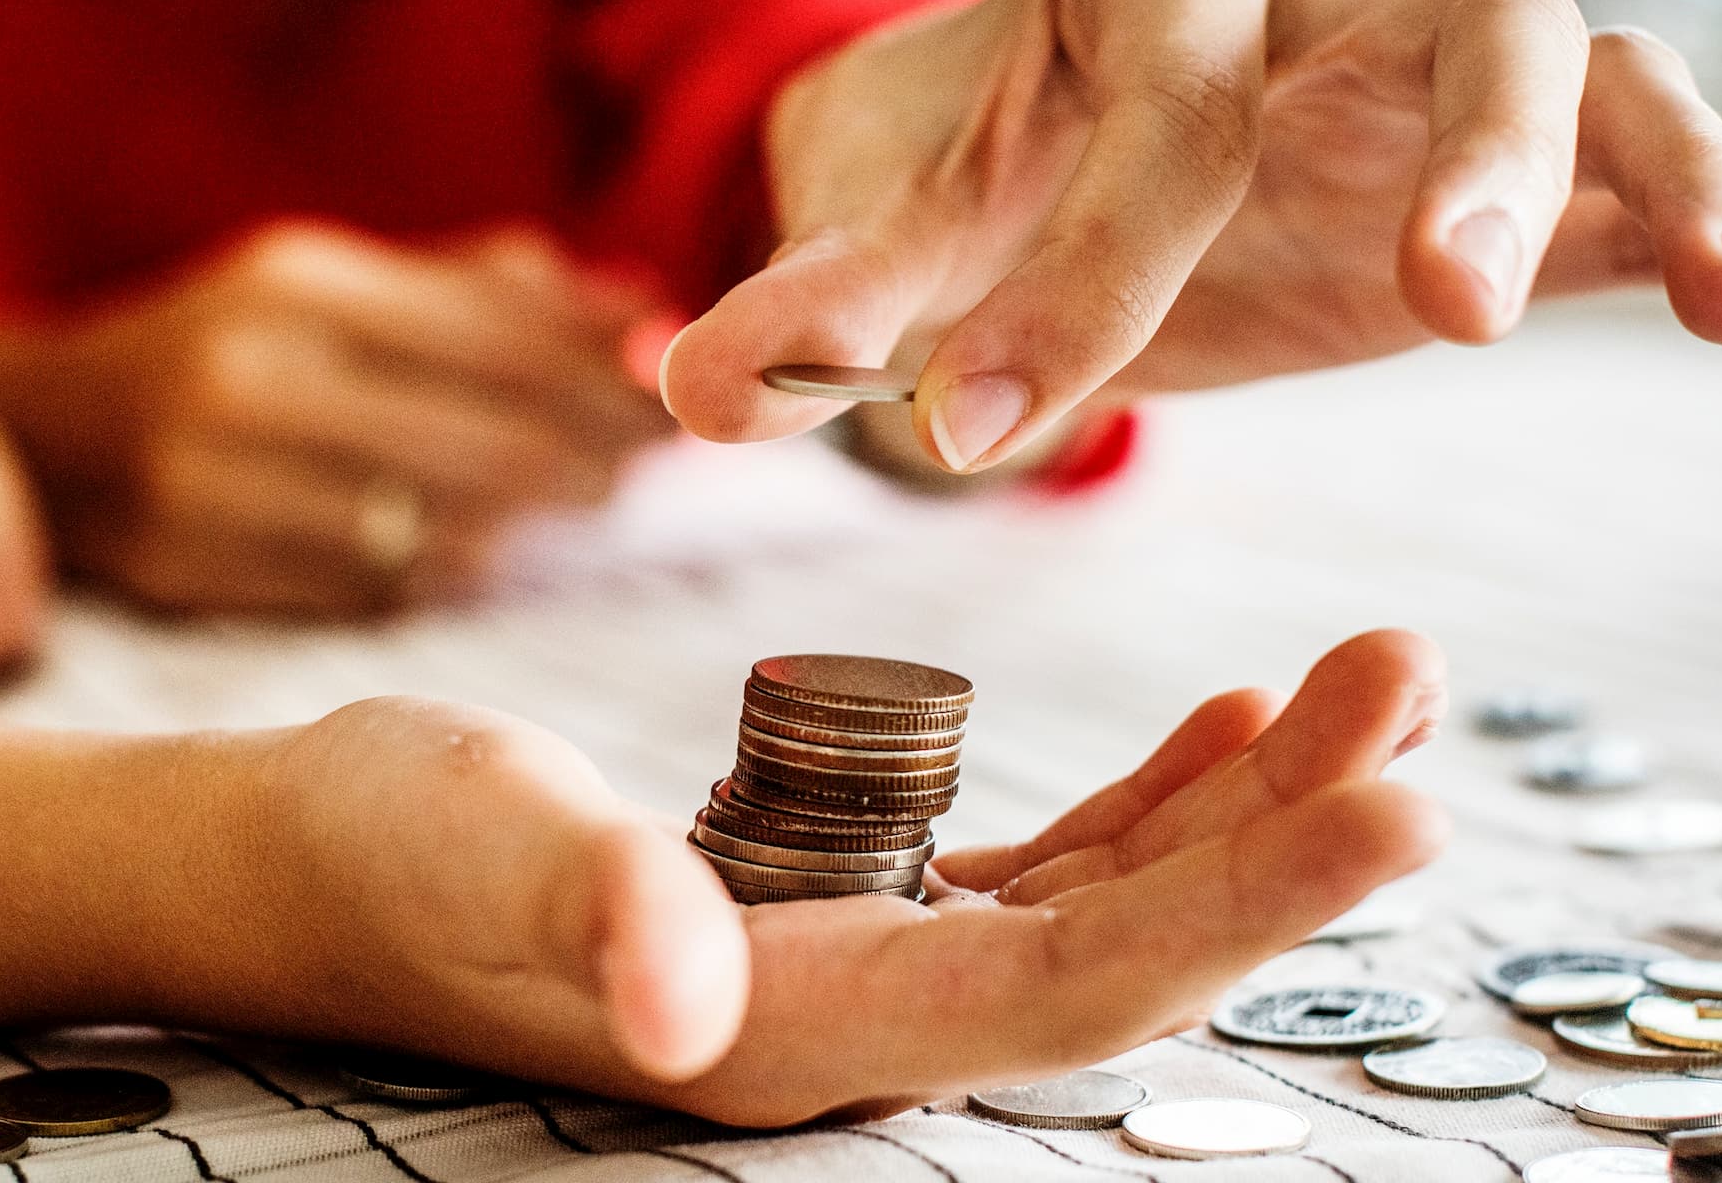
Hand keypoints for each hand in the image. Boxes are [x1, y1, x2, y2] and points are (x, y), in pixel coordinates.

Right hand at [0, 223, 673, 616]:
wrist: (44, 434)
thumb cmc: (225, 350)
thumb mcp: (334, 287)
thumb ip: (485, 295)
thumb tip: (642, 312)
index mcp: (296, 288)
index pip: (497, 340)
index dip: (604, 379)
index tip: (677, 400)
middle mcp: (251, 380)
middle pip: (483, 443)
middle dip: (589, 458)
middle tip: (649, 466)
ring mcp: (217, 486)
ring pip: (436, 531)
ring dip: (529, 525)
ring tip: (579, 502)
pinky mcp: (198, 571)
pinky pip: (372, 590)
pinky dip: (446, 571)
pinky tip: (480, 551)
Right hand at [209, 630, 1446, 1123]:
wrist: (307, 864)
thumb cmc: (381, 851)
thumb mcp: (478, 846)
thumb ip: (593, 912)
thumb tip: (685, 998)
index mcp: (798, 1031)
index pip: (1069, 990)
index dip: (1243, 913)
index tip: (1395, 812)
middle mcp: (859, 1027)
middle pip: (1131, 951)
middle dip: (1290, 839)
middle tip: (1414, 698)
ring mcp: (860, 973)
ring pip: (1107, 905)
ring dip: (1247, 806)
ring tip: (1367, 689)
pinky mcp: (842, 910)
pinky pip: (1039, 870)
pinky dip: (1147, 802)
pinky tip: (1227, 732)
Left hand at [663, 0, 1721, 472]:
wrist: (1077, 108)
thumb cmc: (991, 156)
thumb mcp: (914, 224)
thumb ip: (819, 304)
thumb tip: (679, 389)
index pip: (1145, 118)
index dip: (1071, 278)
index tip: (977, 431)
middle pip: (1442, 25)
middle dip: (1459, 153)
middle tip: (1444, 300)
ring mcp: (1437, 64)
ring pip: (1588, 66)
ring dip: (1651, 176)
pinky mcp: (1516, 162)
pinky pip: (1673, 156)